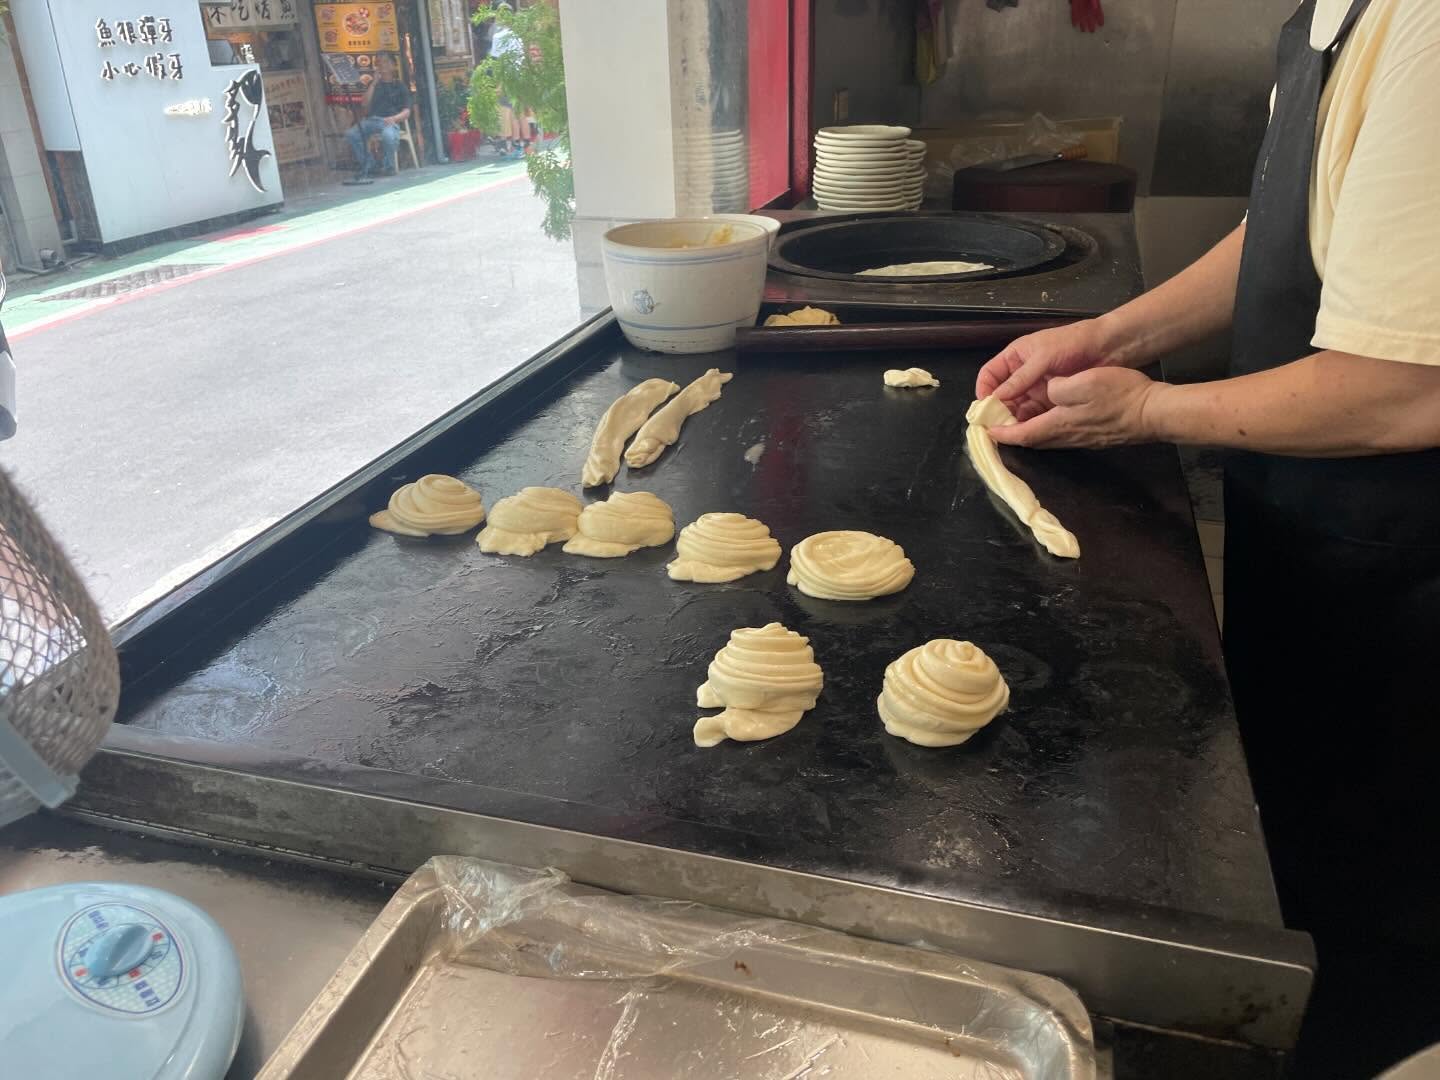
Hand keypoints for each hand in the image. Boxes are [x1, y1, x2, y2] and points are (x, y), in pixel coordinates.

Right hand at [975, 319, 1116, 420]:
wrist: (1106, 347)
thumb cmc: (1071, 343)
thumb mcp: (1042, 357)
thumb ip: (1020, 378)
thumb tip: (996, 398)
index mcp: (1015, 357)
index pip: (989, 375)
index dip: (983, 390)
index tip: (984, 408)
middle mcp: (1022, 374)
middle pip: (1000, 395)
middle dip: (997, 409)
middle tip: (996, 425)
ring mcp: (1035, 387)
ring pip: (1016, 406)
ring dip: (1011, 417)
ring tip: (1010, 430)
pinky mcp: (1050, 399)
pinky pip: (1033, 412)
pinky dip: (1028, 421)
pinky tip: (1027, 429)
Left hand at [988, 367, 1165, 448]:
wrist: (1154, 412)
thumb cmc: (1119, 395)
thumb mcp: (1082, 383)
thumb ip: (1056, 388)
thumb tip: (1046, 391)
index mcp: (1059, 424)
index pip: (1022, 434)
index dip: (1002, 434)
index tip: (985, 432)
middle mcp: (1067, 437)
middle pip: (1032, 439)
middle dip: (1012, 433)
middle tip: (998, 424)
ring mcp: (1082, 439)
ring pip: (1047, 437)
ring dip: (1029, 430)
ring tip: (1018, 418)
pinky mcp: (1094, 436)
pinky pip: (1062, 434)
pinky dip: (1047, 427)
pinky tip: (1050, 416)